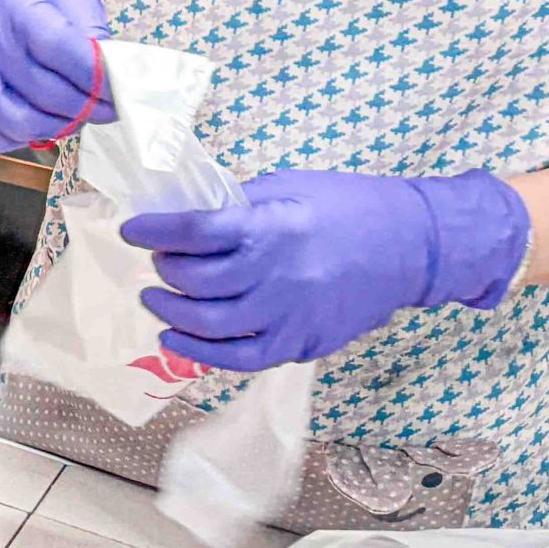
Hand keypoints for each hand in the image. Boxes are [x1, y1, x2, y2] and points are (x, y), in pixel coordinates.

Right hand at [0, 0, 115, 153]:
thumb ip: (88, 24)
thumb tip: (110, 68)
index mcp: (12, 4)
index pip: (60, 47)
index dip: (96, 75)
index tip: (119, 89)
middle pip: (45, 91)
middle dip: (87, 107)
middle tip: (108, 109)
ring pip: (22, 123)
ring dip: (60, 126)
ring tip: (77, 117)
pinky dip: (27, 137)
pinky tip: (41, 122)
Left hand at [121, 168, 529, 371]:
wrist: (414, 247)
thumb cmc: (350, 207)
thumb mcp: (290, 188)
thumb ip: (239, 205)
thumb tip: (186, 217)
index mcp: (274, 226)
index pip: (195, 231)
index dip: (154, 230)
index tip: (134, 229)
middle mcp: (278, 274)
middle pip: (195, 280)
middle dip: (165, 269)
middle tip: (158, 260)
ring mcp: (290, 315)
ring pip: (207, 323)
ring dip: (170, 311)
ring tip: (156, 298)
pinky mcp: (301, 343)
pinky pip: (237, 359)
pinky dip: (197, 352)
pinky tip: (174, 338)